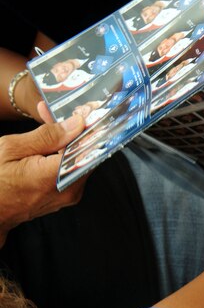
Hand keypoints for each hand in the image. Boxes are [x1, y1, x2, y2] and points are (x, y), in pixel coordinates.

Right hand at [0, 112, 86, 239]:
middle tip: (59, 115)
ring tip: (50, 127)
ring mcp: (69, 195)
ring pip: (79, 161)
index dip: (86, 126)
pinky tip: (50, 146)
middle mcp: (69, 188)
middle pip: (85, 153)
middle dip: (74, 131)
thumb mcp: (12, 149)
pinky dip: (64, 157)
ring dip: (68, 143)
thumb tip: (75, 124)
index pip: (87, 146)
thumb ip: (46, 136)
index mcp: (57, 175)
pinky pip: (72, 171)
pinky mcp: (66, 197)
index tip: (83, 111)